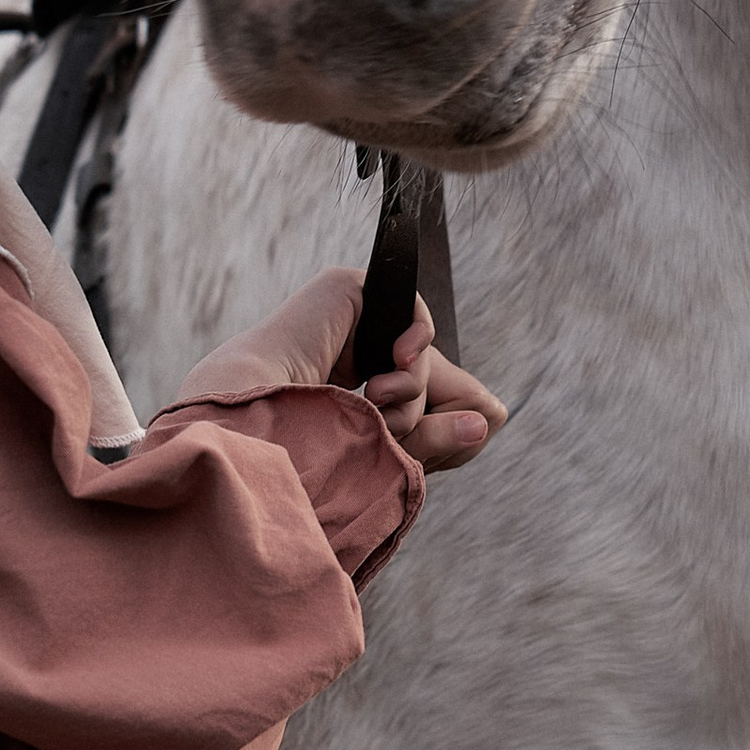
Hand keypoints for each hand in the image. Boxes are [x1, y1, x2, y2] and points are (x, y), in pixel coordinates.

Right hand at [172, 275, 508, 474]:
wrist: (255, 428)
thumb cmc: (302, 456)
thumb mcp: (384, 457)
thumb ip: (440, 438)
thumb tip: (494, 417)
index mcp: (347, 407)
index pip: (430, 415)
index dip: (441, 439)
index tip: (413, 454)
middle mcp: (351, 365)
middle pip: (438, 390)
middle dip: (427, 421)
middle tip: (392, 431)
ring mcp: (348, 328)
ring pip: (426, 363)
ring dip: (413, 396)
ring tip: (373, 406)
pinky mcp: (347, 291)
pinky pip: (417, 319)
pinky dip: (415, 351)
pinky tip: (388, 369)